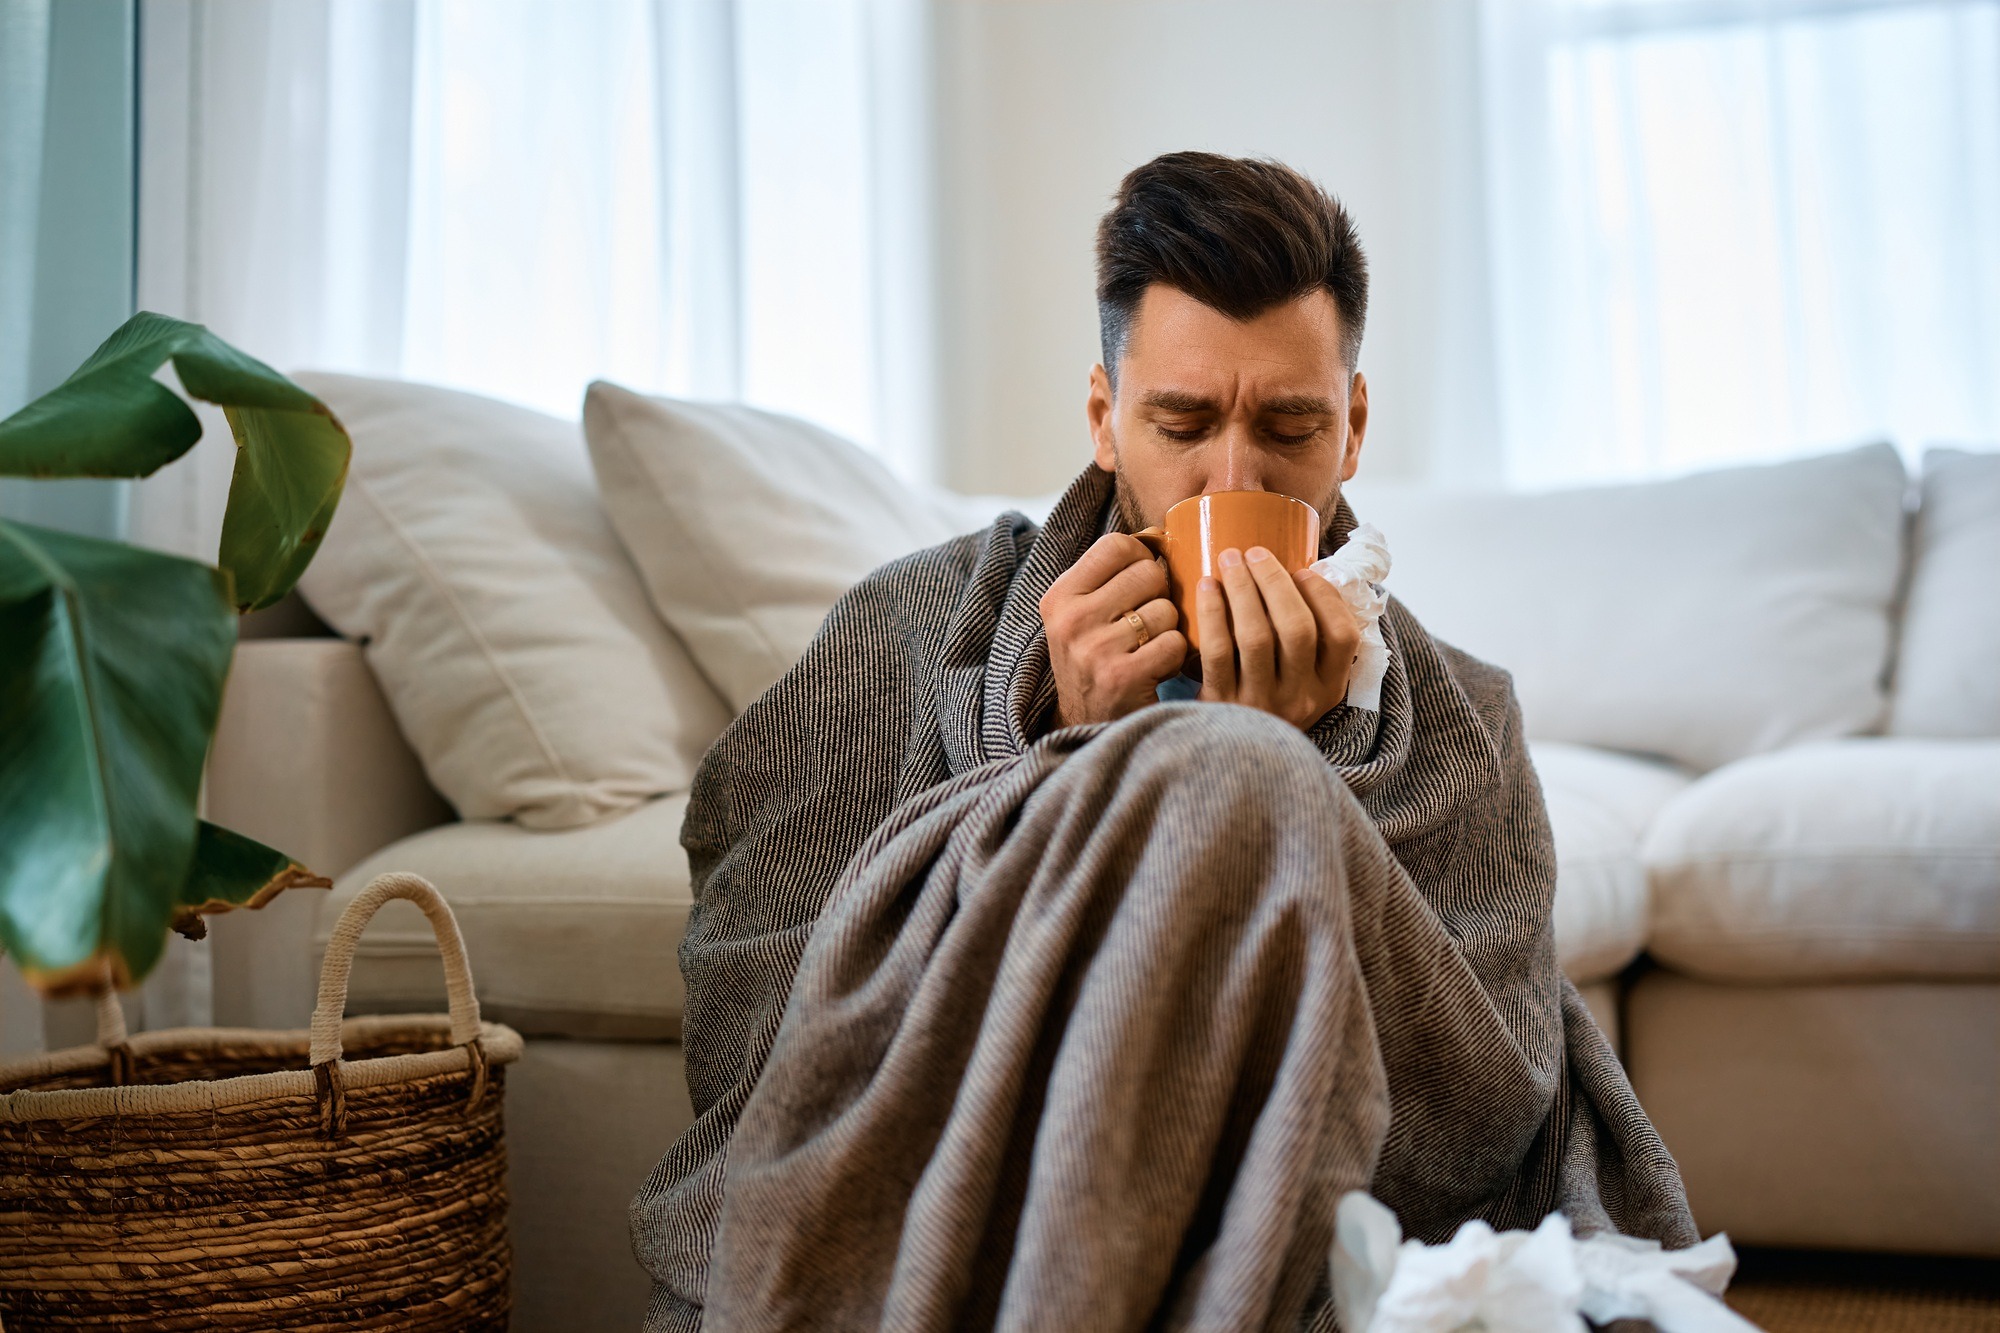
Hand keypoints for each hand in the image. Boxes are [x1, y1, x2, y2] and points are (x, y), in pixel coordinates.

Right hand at [1040, 533, 1188, 726]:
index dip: (1140, 557)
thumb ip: (1106, 580)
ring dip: (1168, 630)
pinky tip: (1156, 669)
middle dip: (1159, 595)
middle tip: (1147, 621)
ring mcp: (1095, 649)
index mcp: (1058, 597)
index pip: (1115, 545)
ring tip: (1147, 649)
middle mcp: (1071, 620)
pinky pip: (1175, 643)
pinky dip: (1175, 657)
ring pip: (1167, 610)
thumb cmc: (1093, 661)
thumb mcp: (1079, 616)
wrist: (1084, 727)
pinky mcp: (1122, 677)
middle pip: (1148, 573)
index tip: (1140, 580)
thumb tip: (1159, 537)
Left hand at [1195, 546, 1359, 730]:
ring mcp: (1261, 704)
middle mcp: (1300, 699)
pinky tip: (1206, 587)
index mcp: (1329, 689)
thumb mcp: (1303, 684)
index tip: (1303, 570)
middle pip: (1296, 628)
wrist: (1230, 762)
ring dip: (1243, 589)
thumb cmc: (1266, 704)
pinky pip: (1218, 651)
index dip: (1325, 596)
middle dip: (1275, 581)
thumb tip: (1299, 574)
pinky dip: (1213, 613)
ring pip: (1256, 636)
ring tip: (1229, 559)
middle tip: (1254, 552)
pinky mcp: (1222, 705)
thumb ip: (1310, 643)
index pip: (1343, 636)